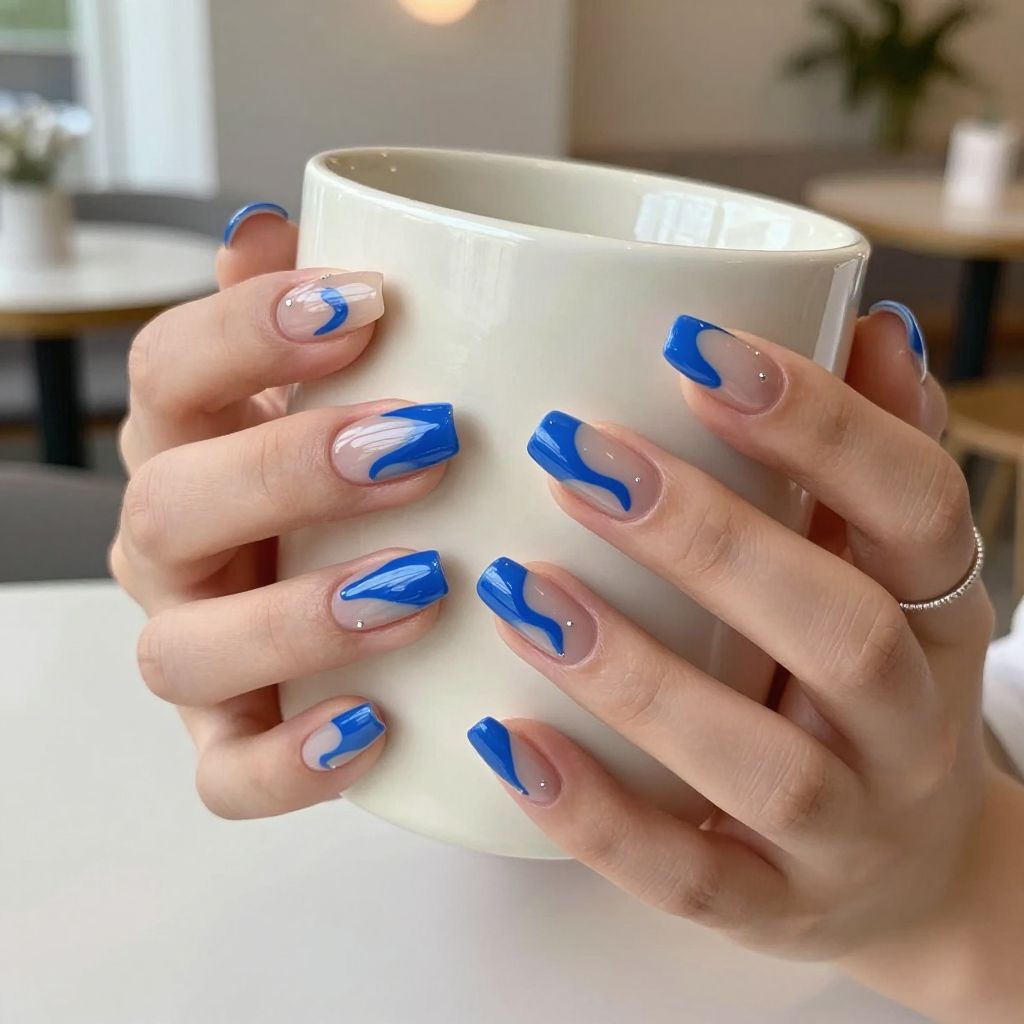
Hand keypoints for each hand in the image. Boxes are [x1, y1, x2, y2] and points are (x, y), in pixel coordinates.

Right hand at [111, 204, 457, 817]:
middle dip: (291, 470)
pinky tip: (374, 725)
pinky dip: (290, 764)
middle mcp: (169, 547)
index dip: (249, 331)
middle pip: (170, 505)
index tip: (368, 305)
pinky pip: (226, 775)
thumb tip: (269, 222)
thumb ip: (296, 317)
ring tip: (423, 584)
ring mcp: (194, 649)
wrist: (354, 601)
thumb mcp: (333, 390)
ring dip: (300, 616)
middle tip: (425, 442)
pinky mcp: (231, 741)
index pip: (170, 371)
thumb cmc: (350, 476)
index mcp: (189, 444)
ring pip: (184, 649)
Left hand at [468, 308, 1020, 1019]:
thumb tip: (871, 324)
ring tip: (521, 591)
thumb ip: (869, 456)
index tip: (693, 347)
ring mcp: (846, 833)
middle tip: (575, 455)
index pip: (913, 504)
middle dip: (706, 538)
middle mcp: (908, 726)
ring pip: (761, 765)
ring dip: (637, 675)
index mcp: (936, 615)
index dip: (820, 423)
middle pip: (837, 629)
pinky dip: (594, 816)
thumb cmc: (868, 684)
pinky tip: (506, 740)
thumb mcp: (890, 574)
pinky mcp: (772, 912)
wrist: (917, 875)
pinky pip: (689, 880)